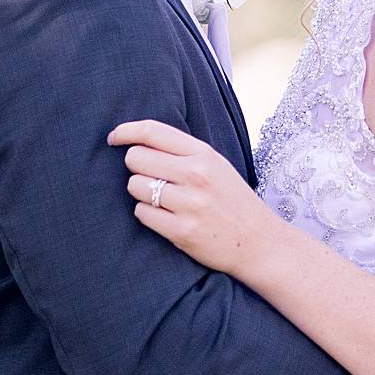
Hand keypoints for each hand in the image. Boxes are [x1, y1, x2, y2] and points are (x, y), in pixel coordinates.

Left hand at [107, 118, 271, 276]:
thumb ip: (182, 151)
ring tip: (163, 201)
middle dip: (136, 167)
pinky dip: (147, 215)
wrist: (260, 243)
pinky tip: (166, 218)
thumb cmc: (232, 201)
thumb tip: (137, 139)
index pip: (152, 131)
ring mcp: (189, 204)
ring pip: (134, 186)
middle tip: (151, 178)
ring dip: (141, 193)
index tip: (114, 138)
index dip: (125, 131)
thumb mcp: (216, 166)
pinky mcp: (181, 231)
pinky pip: (141, 213)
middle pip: (135, 158)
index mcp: (204, 154)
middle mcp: (196, 175)